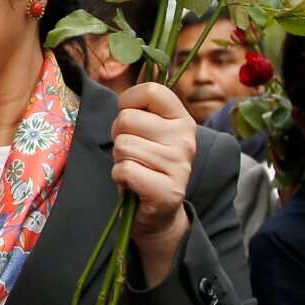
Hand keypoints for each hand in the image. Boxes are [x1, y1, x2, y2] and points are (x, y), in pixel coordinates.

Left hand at [111, 82, 196, 285]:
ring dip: (119, 159)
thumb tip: (119, 95)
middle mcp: (186, 138)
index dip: (128, 102)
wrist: (157, 214)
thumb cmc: (144, 166)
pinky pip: (125, 170)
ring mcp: (180, 165)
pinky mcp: (168, 190)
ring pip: (123, 146)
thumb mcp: (147, 133)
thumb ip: (139, 110)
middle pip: (127, 119)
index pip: (151, 91)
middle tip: (131, 154)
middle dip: (119, 137)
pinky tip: (133, 185)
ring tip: (134, 170)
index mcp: (181, 119)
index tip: (130, 119)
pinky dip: (119, 178)